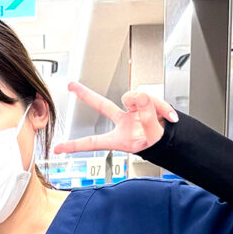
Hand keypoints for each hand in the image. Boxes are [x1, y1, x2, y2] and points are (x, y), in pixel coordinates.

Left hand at [54, 81, 178, 156]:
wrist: (174, 140)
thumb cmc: (160, 145)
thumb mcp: (152, 137)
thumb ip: (146, 116)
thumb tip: (139, 95)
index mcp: (118, 138)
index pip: (93, 142)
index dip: (75, 145)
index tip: (58, 148)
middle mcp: (122, 123)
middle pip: (101, 105)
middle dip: (86, 94)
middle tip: (71, 85)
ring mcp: (132, 112)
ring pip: (135, 97)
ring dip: (150, 105)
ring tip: (161, 117)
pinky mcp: (144, 104)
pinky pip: (149, 97)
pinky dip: (160, 105)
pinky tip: (168, 116)